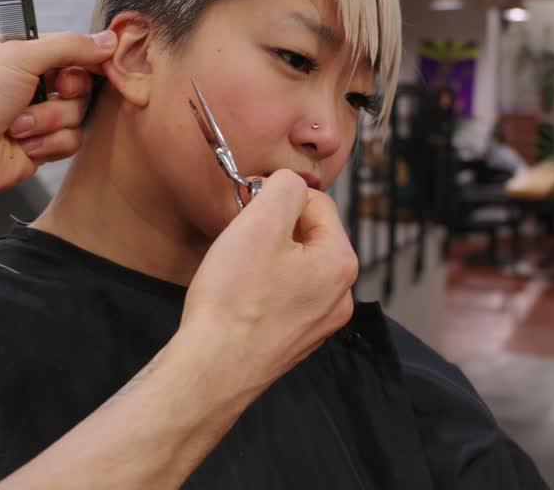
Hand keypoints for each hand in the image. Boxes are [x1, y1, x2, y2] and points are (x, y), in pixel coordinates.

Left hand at [0, 31, 117, 209]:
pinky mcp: (42, 145)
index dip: (83, 59)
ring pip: (78, 114)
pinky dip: (48, 143)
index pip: (70, 50)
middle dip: (63, 94)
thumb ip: (69, 46)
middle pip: (81, 83)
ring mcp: (37, 116)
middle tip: (41, 94)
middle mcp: (29, 83)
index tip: (91, 64)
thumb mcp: (19, 56)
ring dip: (49, 120)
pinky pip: (72, 140)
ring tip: (17, 126)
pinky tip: (23, 144)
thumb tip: (108, 40)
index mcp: (19, 54)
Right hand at [180, 169, 357, 393]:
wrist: (212, 370)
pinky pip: (285, 298)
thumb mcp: (260, 222)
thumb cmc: (234, 299)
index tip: (247, 207)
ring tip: (238, 271)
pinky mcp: (297, 341)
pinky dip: (264, 290)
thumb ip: (284, 188)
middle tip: (240, 240)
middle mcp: (341, 294)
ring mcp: (320, 322)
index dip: (277, 197)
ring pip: (296, 267)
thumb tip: (289, 183)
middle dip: (273, 229)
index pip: (317, 202)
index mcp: (341, 262)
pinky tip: (241, 299)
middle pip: (308, 235)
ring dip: (268, 258)